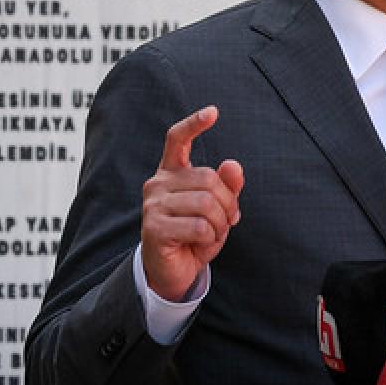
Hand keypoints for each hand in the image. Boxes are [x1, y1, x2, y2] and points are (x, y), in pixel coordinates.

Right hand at [140, 106, 244, 301]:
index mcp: (171, 172)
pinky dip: (209, 238)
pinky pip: (199, 226)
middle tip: (227, 221)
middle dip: (228, 203)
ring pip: (206, 203)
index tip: (213, 112)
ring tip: (212, 235)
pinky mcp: (153, 226)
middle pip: (208, 178)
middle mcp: (157, 183)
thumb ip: (227, 186)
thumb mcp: (217, 210)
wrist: (173, 272)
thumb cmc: (195, 236)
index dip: (194, 124)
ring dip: (220, 224)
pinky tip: (199, 244)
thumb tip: (233, 164)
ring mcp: (152, 204)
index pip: (177, 139)